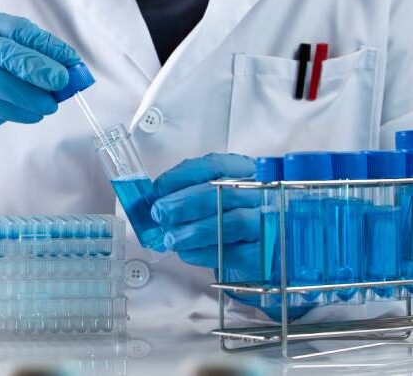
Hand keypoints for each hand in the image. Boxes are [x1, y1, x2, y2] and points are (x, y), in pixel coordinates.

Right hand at [0, 12, 80, 175]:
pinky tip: (32, 115)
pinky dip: (14, 110)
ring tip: (50, 104)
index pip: (14, 29)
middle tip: (61, 80)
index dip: (45, 44)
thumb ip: (28, 67)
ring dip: (26, 93)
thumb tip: (69, 74)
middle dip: (34, 65)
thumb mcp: (0, 69)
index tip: (71, 59)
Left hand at [150, 154, 311, 319]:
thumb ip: (186, 192)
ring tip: (170, 238)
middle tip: (159, 213)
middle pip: (223, 193)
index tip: (158, 188)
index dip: (182, 176)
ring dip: (194, 230)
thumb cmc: (234, 215)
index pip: (215, 165)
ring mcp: (270, 223)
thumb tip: (150, 199)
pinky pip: (237, 254)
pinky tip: (187, 252)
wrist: (270, 248)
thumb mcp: (216, 195)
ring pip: (233, 223)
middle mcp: (263, 194)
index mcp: (247, 171)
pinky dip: (206, 253)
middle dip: (185, 203)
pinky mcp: (268, 254)